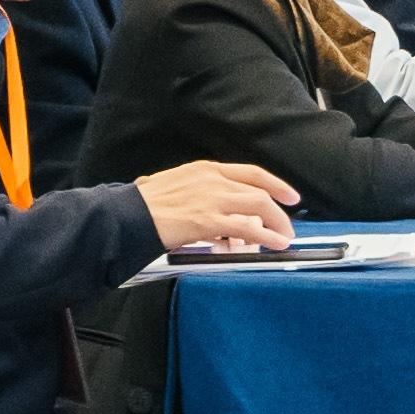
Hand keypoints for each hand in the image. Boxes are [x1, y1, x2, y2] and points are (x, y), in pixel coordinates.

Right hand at [140, 159, 297, 251]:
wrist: (125, 215)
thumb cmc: (145, 205)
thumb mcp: (177, 186)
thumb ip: (200, 195)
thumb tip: (216, 215)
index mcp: (205, 169)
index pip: (251, 173)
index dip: (276, 184)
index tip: (289, 195)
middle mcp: (212, 179)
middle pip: (260, 191)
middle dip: (279, 211)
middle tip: (286, 225)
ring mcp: (211, 198)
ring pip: (259, 206)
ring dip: (277, 224)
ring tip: (283, 238)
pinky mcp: (207, 220)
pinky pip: (247, 227)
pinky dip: (267, 236)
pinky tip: (275, 244)